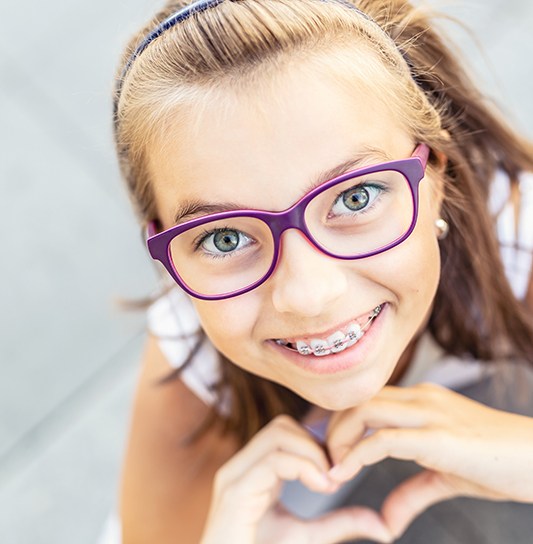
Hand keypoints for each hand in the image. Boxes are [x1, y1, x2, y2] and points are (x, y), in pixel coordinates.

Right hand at [200, 415, 392, 543]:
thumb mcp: (309, 537)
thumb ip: (341, 524)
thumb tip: (384, 526)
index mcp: (253, 470)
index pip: (286, 431)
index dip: (318, 443)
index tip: (339, 472)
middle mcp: (241, 466)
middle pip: (282, 425)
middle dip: (315, 444)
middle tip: (335, 477)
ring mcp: (234, 476)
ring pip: (278, 434)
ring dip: (312, 453)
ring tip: (328, 483)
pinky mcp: (234, 492)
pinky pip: (273, 459)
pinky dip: (304, 467)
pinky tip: (320, 487)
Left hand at [326, 383, 532, 538]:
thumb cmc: (499, 464)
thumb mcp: (447, 477)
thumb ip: (413, 493)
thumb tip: (386, 522)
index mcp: (420, 401)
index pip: (365, 398)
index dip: (339, 421)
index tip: (327, 449)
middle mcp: (420, 399)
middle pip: (357, 399)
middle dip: (331, 427)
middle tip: (323, 459)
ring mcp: (429, 414)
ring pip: (364, 409)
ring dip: (339, 438)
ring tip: (332, 468)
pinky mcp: (438, 437)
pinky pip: (384, 438)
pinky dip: (357, 454)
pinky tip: (344, 473)